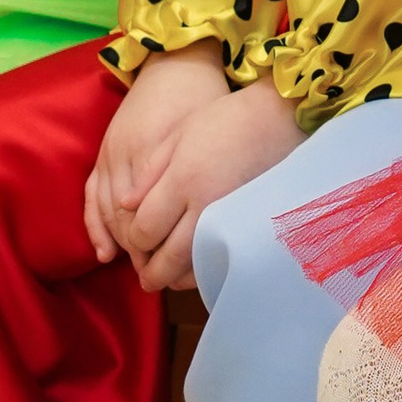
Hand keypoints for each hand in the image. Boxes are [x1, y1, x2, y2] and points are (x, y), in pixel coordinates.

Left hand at [89, 66, 302, 290]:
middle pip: (170, 256)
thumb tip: (124, 206)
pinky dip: (207, 271)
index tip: (135, 241)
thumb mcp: (178, 136)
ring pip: (197, 264)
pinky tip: (198, 269)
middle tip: (146, 282)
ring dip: (179, 278)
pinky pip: (224, 258)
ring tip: (169, 280)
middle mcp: (205, 205)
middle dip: (153, 273)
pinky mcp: (250, 224)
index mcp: (182, 179)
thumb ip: (149, 172)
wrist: (277, 120)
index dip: (135, 241)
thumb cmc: (223, 120)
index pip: (146, 227)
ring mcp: (230, 218)